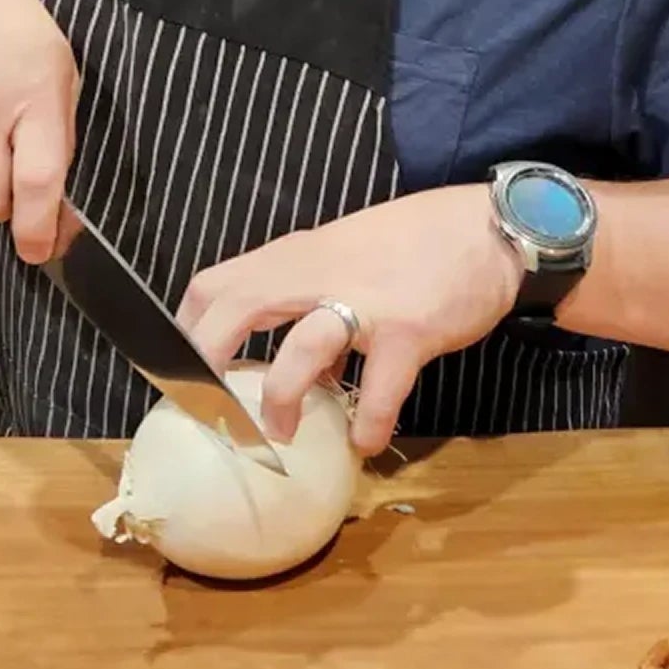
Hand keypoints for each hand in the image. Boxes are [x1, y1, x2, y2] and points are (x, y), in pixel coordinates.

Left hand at [177, 187, 521, 455]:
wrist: (488, 227)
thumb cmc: (416, 244)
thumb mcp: (349, 262)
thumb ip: (316, 308)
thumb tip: (304, 374)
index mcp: (297, 257)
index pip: (217, 284)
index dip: (189, 329)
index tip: (180, 369)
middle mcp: (318, 273)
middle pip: (237, 306)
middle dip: (207, 357)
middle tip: (202, 407)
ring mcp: (364, 300)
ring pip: (301, 346)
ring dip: (282, 398)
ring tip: (278, 435)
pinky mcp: (409, 328)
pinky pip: (379, 385)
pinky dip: (368, 421)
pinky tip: (366, 441)